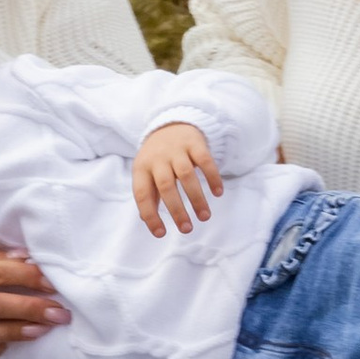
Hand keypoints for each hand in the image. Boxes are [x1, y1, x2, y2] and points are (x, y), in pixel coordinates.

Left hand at [133, 121, 222, 237]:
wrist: (170, 124)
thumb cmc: (157, 158)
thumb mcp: (146, 173)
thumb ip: (148, 195)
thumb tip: (147, 220)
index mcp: (141, 168)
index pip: (142, 195)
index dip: (150, 215)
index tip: (161, 234)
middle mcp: (158, 158)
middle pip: (166, 186)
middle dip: (177, 211)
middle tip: (187, 230)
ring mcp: (176, 149)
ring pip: (186, 175)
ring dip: (197, 198)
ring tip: (204, 217)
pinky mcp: (195, 143)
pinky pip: (205, 161)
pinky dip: (212, 177)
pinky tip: (218, 193)